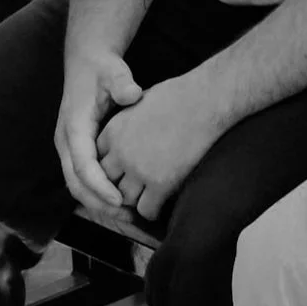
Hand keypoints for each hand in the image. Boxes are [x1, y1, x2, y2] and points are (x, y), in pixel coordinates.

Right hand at [55, 47, 145, 211]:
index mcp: (74, 125)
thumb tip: (132, 95)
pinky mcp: (76, 151)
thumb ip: (122, 82)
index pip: (82, 163)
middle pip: (76, 182)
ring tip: (127, 216)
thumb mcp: (113, 70)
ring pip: (77, 185)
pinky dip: (98, 194)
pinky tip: (120, 203)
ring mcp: (69, 148)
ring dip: (98, 203)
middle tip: (127, 216)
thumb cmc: (102, 69)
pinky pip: (83, 179)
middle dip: (99, 203)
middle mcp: (66, 141)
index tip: (119, 199)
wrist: (87, 63)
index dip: (99, 184)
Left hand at [95, 69, 226, 220]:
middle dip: (119, 183)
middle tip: (136, 185)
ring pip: (124, 198)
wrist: (208, 100)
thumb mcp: (143, 100)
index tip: (125, 167)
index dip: (113, 165)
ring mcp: (140, 170)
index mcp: (114, 130)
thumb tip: (132, 126)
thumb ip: (129, 118)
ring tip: (150, 195)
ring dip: (136, 198)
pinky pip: (146, 210)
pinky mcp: (161, 183)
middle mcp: (121, 152)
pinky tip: (162, 203)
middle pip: (107, 181)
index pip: (99, 160)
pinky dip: (152, 210)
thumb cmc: (182, 94)